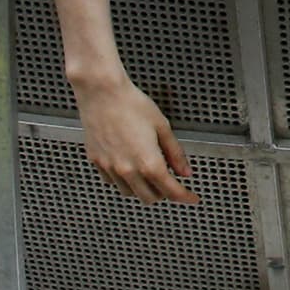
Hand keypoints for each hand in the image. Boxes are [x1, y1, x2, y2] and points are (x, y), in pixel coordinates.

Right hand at [78, 71, 193, 203]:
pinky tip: (129, 166)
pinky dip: (124, 180)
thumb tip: (185, 171)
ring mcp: (110, 167)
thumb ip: (175, 153)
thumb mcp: (162, 126)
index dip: (185, 197)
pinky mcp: (97, 162)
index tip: (191, 198)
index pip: (171, 191)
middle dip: (164, 193)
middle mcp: (128, 170)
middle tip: (170, 182)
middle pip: (150, 197)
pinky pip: (112, 182)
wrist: (102, 92)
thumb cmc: (131, 103)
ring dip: (142, 188)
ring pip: (130, 192)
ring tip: (148, 172)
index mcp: (148, 162)